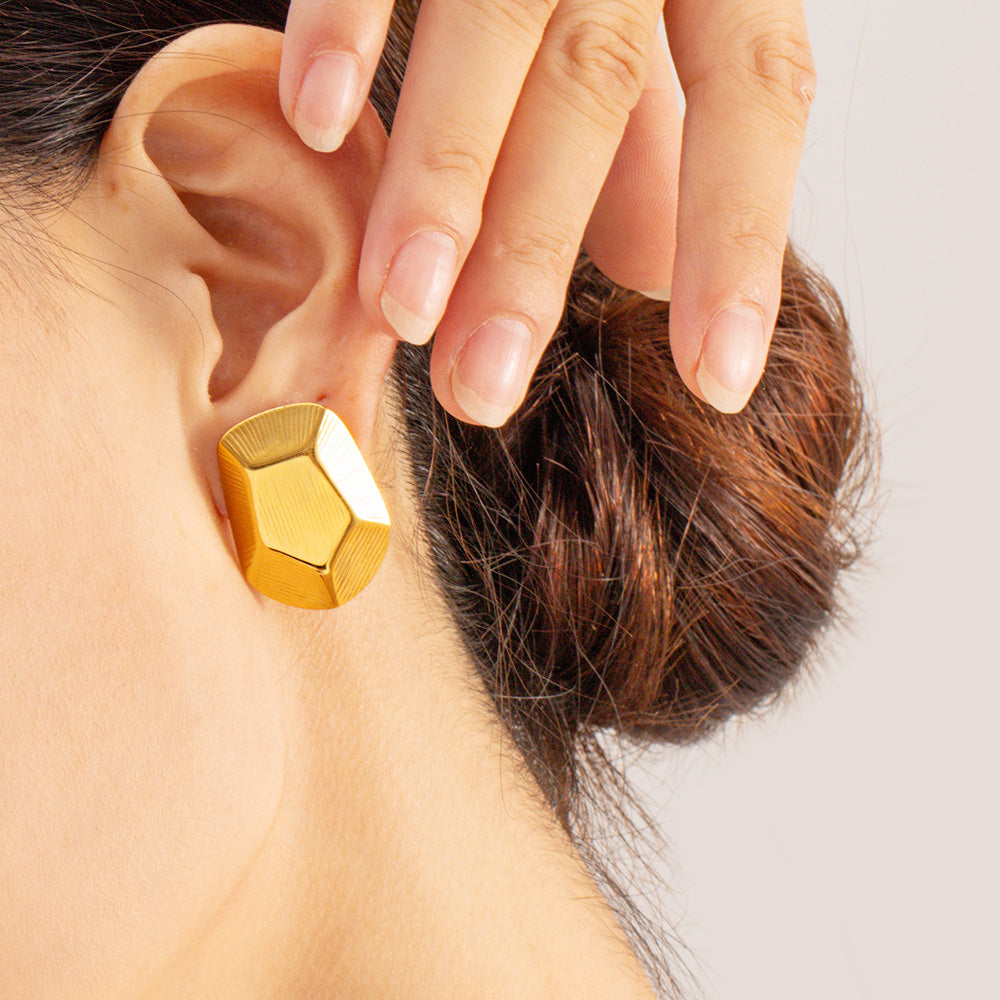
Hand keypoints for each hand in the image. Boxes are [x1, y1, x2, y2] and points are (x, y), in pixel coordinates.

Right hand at [278, 0, 816, 422]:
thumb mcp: (661, 21)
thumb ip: (656, 145)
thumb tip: (656, 276)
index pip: (756, 99)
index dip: (740, 241)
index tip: (716, 377)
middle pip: (596, 89)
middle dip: (533, 249)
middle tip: (484, 388)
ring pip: (491, 31)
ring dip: (439, 179)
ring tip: (403, 310)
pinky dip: (344, 20)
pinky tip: (321, 122)